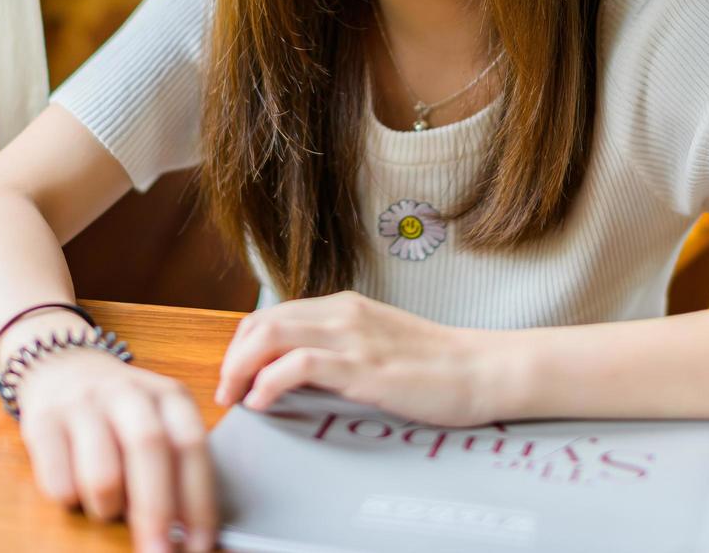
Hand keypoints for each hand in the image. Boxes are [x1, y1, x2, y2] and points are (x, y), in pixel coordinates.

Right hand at [14, 348, 216, 552]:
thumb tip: (189, 533)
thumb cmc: (121, 412)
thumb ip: (177, 464)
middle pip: (148, 450)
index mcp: (168, 396)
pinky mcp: (41, 422)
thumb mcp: (160, 420)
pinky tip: (75, 489)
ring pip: (102, 474)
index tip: (199, 545)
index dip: (198, 500)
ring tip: (109, 507)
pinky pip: (58, 482)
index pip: (191, 446)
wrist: (62, 366)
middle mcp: (128, 393)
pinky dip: (71, 500)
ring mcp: (82, 404)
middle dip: (156, 514)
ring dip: (109, 509)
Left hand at [214, 290, 487, 426]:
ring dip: (240, 368)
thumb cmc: (436, 365)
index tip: (235, 376)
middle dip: (232, 358)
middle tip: (226, 392)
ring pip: (270, 336)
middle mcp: (342, 314)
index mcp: (344, 306)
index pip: (272, 315)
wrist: (482, 369)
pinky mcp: (363, 367)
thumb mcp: (379, 343)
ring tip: (236, 398)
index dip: (242, 345)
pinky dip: (269, 383)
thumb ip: (342, 347)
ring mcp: (353, 338)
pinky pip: (298, 365)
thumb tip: (298, 371)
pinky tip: (264, 402)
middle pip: (261, 322)